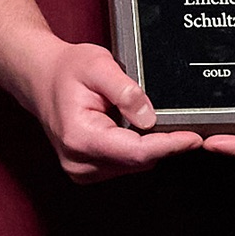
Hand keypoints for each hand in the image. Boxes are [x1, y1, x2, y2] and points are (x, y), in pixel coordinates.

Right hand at [24, 36, 200, 183]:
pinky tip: (130, 128)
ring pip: (135, 164)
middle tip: (177, 118)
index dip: (169, 145)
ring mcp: (83, 170)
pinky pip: (126, 163)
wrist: (40, 78)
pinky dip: (136, 148)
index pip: (136, 152)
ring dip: (148, 145)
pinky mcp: (89, 171)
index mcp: (80, 138)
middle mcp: (79, 162)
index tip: (194, 138)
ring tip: (138, 115)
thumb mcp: (98, 64)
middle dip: (162, 142)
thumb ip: (125, 90)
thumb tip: (149, 117)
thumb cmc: (65, 70)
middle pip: (138, 161)